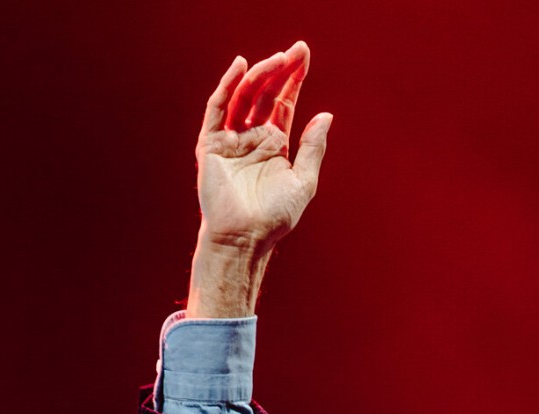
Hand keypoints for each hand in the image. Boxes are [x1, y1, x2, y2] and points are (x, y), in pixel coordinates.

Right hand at [188, 41, 330, 316]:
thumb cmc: (274, 217)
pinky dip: (228, 86)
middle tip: (296, 50)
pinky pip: (218, 108)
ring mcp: (231, 139)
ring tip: (277, 59)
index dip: (293, 80)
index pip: (283, 104)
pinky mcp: (211, 144)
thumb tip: (326, 116)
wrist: (245, 237)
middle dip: (280, 71)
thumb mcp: (303, 181)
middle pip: (265, 95)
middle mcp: (252, 139)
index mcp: (274, 146)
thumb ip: (313, 148)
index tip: (303, 56)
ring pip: (244, 97)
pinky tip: (241, 67)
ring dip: (260, 76)